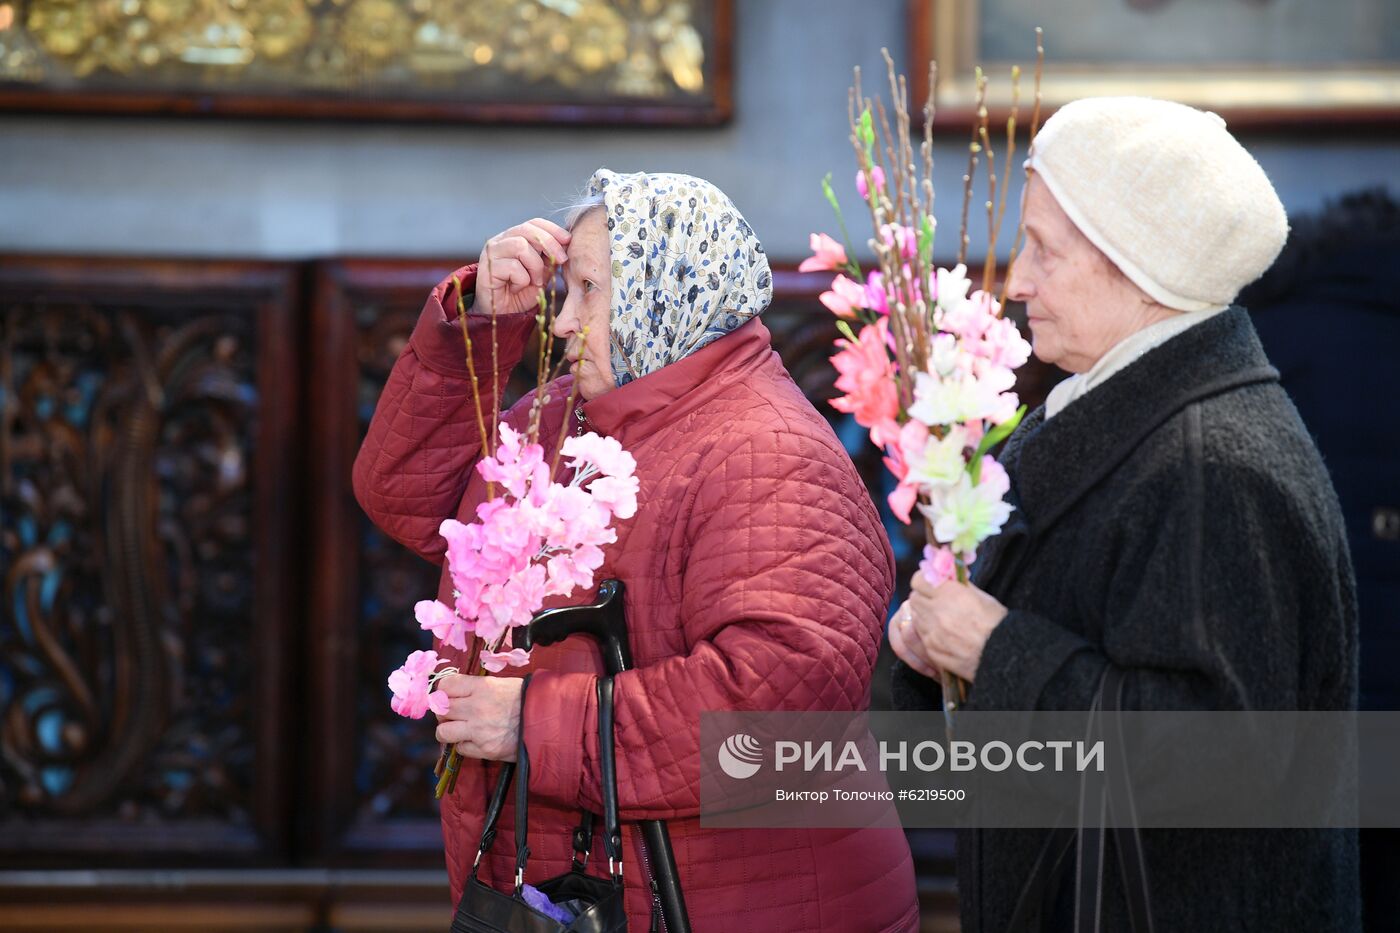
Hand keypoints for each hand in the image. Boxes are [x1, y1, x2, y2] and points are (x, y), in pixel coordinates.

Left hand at [433, 674, 523, 761]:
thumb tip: (457, 693)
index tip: (447, 695)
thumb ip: (478, 688)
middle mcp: (476, 708)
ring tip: (459, 730)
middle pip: (441, 710)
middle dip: (444, 712)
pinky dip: (464, 746)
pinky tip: (475, 740)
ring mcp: (479, 731)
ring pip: (443, 732)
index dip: (443, 691)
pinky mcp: (485, 750)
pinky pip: (461, 749)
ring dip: (448, 731)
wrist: (550, 721)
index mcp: (482, 687)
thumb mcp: (503, 684)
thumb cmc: (527, 699)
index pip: (446, 686)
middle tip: (453, 714)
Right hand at [474, 218, 571, 316]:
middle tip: (561, 260)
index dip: (552, 229)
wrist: (505, 315)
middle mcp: (500, 241)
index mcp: (513, 238)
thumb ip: (550, 257)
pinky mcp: (486, 268)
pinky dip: (522, 280)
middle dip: (550, 243)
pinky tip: (517, 288)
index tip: (568, 240)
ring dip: (535, 266)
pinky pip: (513, 267)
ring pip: (521, 246)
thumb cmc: (522, 293)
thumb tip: (565, 243)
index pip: (533, 223)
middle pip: (527, 230)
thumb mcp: (542, 272)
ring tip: (535, 281)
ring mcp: (492, 253)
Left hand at [894, 573, 1008, 681]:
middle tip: (935, 600)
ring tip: (942, 618)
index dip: (924, 580)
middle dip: (923, 597)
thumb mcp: (981, 596)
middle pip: (914, 598)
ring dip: (924, 615)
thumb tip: (945, 576)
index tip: (930, 582)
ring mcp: (932, 632)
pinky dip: (928, 633)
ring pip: (916, 617)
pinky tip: (944, 634)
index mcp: (950, 594)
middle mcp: (937, 612)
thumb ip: (958, 585)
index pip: (919, 580)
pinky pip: (921, 636)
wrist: (1002, 656)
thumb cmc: (996, 624)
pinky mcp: (932, 650)